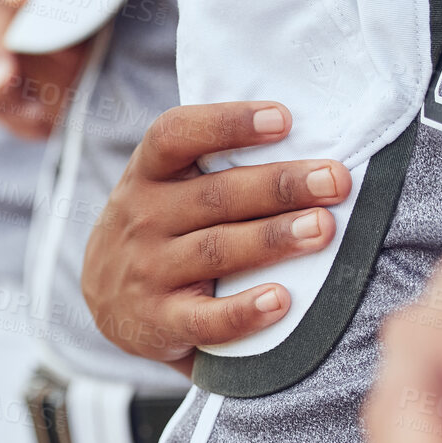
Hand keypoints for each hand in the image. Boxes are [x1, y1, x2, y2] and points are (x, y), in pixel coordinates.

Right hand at [80, 101, 350, 374]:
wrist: (106, 304)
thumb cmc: (160, 232)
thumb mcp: (164, 189)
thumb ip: (211, 167)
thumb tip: (304, 145)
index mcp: (147, 175)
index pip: (175, 135)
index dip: (227, 123)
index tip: (283, 119)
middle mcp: (142, 218)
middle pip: (215, 195)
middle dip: (280, 185)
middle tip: (335, 180)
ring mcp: (148, 272)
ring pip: (216, 250)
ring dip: (273, 238)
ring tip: (322, 228)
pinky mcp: (158, 323)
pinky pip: (204, 320)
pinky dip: (243, 311)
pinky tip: (281, 300)